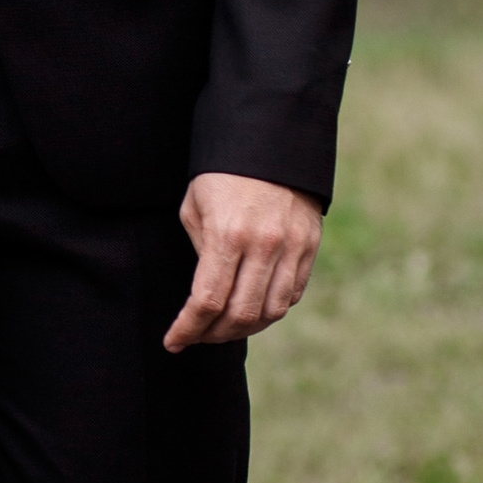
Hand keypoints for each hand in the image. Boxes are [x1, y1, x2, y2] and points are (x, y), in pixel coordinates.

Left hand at [166, 171, 321, 351]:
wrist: (269, 140)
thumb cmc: (221, 173)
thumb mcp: (195, 207)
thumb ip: (200, 253)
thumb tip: (206, 295)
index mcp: (227, 235)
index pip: (207, 301)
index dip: (188, 329)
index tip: (173, 342)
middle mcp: (263, 245)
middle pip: (240, 315)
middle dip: (213, 335)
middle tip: (196, 337)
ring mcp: (291, 247)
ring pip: (271, 313)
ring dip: (245, 329)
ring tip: (223, 328)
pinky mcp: (309, 246)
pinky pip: (291, 294)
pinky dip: (270, 310)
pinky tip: (252, 308)